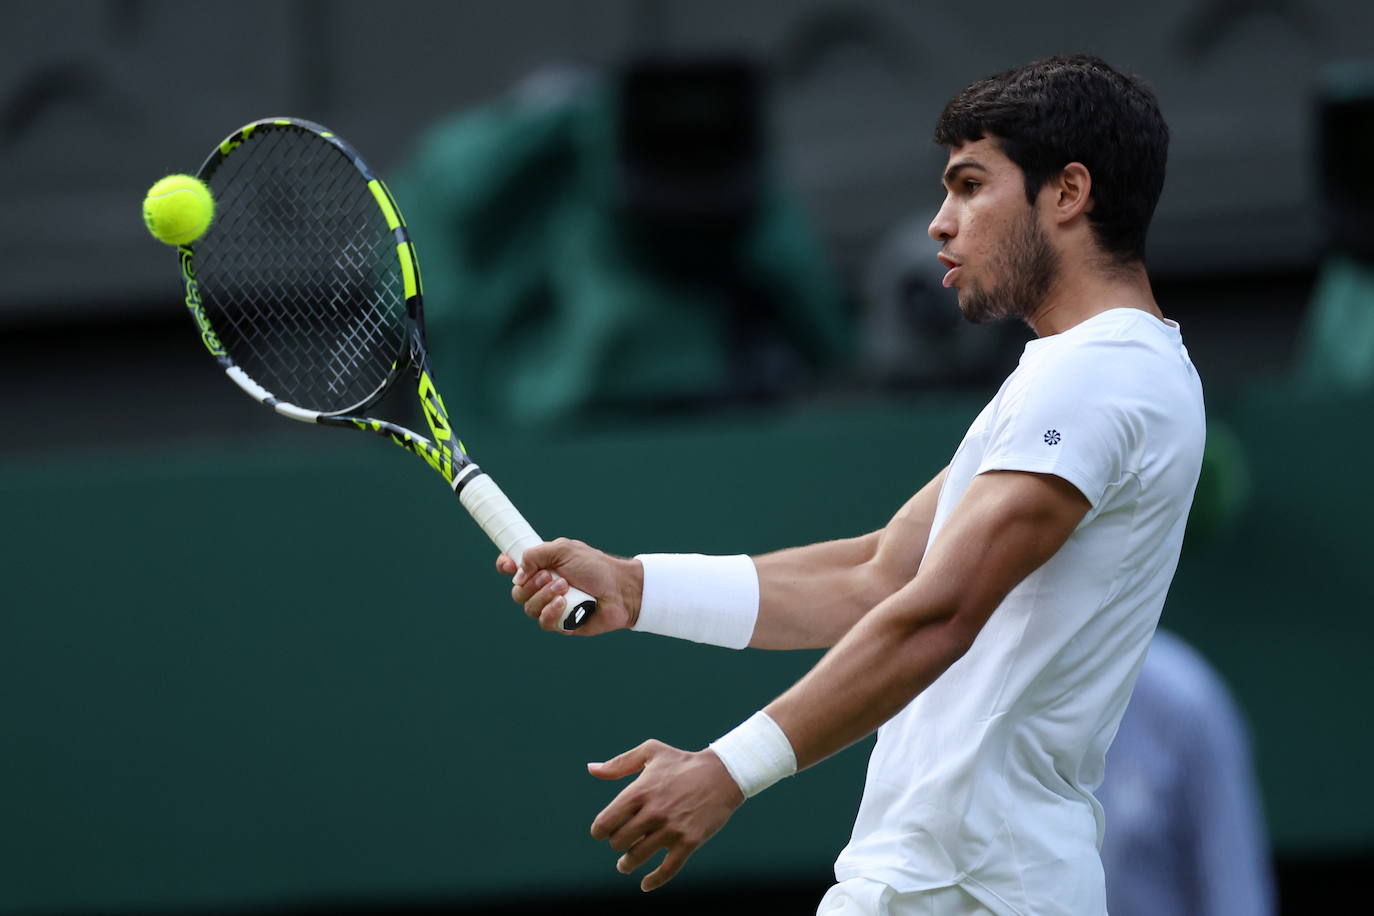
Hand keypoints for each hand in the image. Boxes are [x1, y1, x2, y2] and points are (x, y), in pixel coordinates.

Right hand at [495, 538, 640, 634]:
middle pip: (518, 592)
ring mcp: (552, 606)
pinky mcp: (561, 624)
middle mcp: (544, 588)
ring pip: (529, 608)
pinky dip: (551, 612)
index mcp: (543, 567)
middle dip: (531, 584)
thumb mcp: (564, 550)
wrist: (620, 589)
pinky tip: (564, 604)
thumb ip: (536, 555)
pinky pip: (543, 623)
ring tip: (565, 588)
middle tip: (552, 576)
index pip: (514, 569)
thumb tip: (516, 573)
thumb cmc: (596, 567)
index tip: (507, 564)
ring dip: (544, 596)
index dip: (506, 566)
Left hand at [587, 740, 743, 891]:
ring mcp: (672, 829)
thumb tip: (591, 769)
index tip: (603, 832)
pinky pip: (667, 870)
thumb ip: (619, 763)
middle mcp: (653, 812)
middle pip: (619, 842)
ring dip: (627, 864)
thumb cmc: (683, 762)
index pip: (605, 822)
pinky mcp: (689, 842)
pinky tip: (645, 885)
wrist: (722, 774)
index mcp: (640, 791)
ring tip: (625, 864)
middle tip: (621, 842)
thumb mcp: (651, 752)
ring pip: (637, 857)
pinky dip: (654, 881)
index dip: (600, 830)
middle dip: (617, 844)